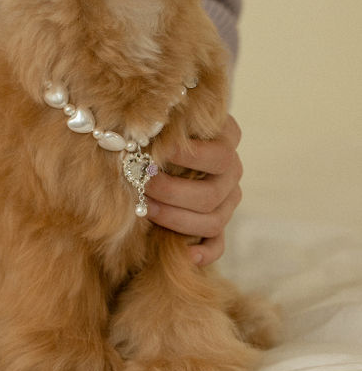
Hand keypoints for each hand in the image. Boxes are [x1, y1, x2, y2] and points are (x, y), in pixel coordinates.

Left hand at [145, 115, 242, 266]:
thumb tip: (139, 134)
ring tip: (144, 208)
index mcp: (227, 139)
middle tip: (140, 183)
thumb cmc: (164, 123)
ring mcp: (229, 199)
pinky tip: (186, 254)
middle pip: (212, 193)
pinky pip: (218, 244)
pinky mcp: (219, 223)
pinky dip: (204, 252)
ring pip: (213, 221)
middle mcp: (232, 170)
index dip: (185, 157)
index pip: (218, 155)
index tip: (154, 153)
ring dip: (175, 218)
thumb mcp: (170, 115)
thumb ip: (164, 121)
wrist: (167, 139)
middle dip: (171, 191)